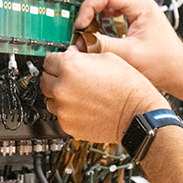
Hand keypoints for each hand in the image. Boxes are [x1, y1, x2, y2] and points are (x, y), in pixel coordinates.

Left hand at [42, 46, 169, 143]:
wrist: (138, 114)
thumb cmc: (128, 87)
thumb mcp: (107, 58)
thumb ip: (82, 56)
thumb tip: (70, 56)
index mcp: (70, 67)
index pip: (48, 60)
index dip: (57, 60)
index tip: (61, 62)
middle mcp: (63, 88)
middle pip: (44, 80)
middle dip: (55, 77)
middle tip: (69, 78)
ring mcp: (64, 109)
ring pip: (50, 99)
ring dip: (59, 95)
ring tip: (79, 94)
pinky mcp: (68, 125)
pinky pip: (60, 115)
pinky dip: (68, 111)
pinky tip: (84, 107)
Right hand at [75, 0, 182, 91]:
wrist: (178, 70)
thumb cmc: (164, 62)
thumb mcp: (129, 55)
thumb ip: (102, 46)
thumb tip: (80, 42)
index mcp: (141, 5)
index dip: (89, 6)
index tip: (82, 24)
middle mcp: (140, 1)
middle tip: (90, 14)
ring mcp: (137, 7)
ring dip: (100, 1)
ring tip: (95, 20)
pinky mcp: (134, 15)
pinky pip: (114, 3)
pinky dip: (104, 11)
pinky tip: (103, 27)